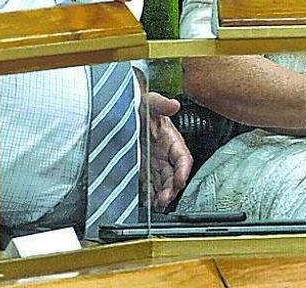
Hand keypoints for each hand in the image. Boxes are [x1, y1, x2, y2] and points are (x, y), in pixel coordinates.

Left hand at [141, 92, 191, 210]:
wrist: (122, 111)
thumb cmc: (140, 105)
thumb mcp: (149, 102)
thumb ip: (160, 103)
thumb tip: (173, 104)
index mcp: (172, 139)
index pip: (183, 158)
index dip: (183, 170)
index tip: (180, 179)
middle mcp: (165, 154)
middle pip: (174, 175)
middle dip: (172, 189)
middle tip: (164, 198)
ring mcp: (154, 163)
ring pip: (163, 184)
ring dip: (162, 195)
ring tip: (157, 204)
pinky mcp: (142, 170)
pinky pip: (150, 185)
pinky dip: (150, 195)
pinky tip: (147, 202)